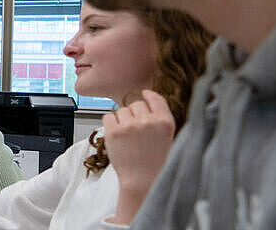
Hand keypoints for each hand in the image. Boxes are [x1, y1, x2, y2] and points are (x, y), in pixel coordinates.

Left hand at [104, 90, 176, 223]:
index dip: (148, 95)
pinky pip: (107, 116)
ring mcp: (130, 126)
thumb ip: (159, 119)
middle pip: (136, 104)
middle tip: (136, 130)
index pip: (156, 98)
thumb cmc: (155, 163)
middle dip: (135, 113)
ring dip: (122, 119)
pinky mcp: (113, 132)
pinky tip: (117, 136)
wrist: (142, 181)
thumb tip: (146, 99)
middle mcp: (148, 121)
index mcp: (165, 122)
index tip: (145, 94)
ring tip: (128, 137)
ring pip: (121, 110)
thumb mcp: (167, 138)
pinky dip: (110, 124)